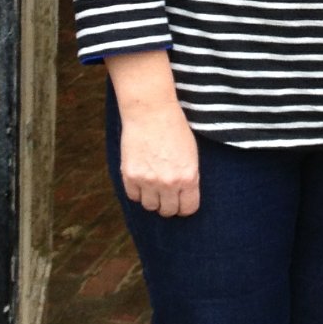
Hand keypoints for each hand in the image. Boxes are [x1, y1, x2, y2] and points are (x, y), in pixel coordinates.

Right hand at [118, 99, 200, 217]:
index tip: (181, 203)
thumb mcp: (192, 154)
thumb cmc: (174, 129)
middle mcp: (169, 183)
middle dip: (168, 204)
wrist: (151, 112)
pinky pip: (133, 196)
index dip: (185, 207)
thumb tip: (183, 196)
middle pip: (168, 211)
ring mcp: (148, 181)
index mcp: (189, 177)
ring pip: (149, 206)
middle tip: (166, 194)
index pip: (188, 209)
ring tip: (152, 184)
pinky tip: (141, 178)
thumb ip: (188, 177)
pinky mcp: (130, 175)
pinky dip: (137, 191)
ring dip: (151, 198)